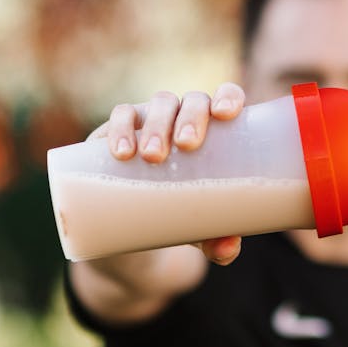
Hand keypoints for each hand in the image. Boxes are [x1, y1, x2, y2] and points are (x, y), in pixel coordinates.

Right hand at [87, 82, 247, 264]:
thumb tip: (228, 249)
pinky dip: (121, 128)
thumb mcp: (200, 229)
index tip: (226, 114)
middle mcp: (185, 117)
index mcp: (215, 129)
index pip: (227, 97)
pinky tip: (122, 152)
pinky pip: (121, 116)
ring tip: (152, 155)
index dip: (229, 96)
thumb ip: (219, 239)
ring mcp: (152, 120)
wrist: (132, 224)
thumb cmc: (181, 213)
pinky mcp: (119, 130)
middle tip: (186, 145)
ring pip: (159, 104)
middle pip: (193, 101)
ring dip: (156, 124)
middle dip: (191, 117)